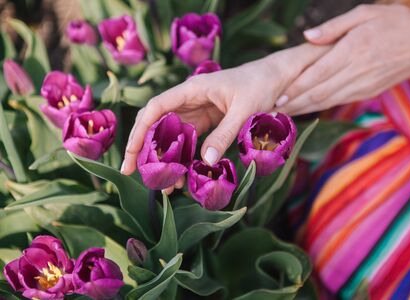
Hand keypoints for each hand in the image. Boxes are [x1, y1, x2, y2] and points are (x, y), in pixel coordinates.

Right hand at [121, 44, 329, 175]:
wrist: (274, 79)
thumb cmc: (259, 85)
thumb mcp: (244, 110)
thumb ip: (225, 134)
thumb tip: (205, 162)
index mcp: (192, 90)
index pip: (156, 108)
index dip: (141, 130)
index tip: (131, 153)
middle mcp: (188, 100)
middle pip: (157, 123)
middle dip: (144, 147)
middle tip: (133, 173)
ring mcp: (196, 111)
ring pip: (171, 135)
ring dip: (165, 157)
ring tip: (163, 184)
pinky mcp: (206, 122)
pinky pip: (188, 140)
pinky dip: (183, 157)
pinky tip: (182, 175)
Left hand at [275, 4, 409, 114]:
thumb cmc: (396, 22)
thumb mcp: (365, 13)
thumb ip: (334, 27)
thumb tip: (308, 36)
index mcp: (353, 50)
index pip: (318, 75)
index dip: (297, 89)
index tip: (279, 98)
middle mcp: (356, 72)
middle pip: (319, 94)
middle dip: (295, 105)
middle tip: (273, 113)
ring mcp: (363, 85)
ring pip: (328, 102)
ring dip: (305, 110)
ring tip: (284, 115)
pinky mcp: (368, 92)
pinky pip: (340, 101)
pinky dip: (321, 107)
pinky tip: (307, 109)